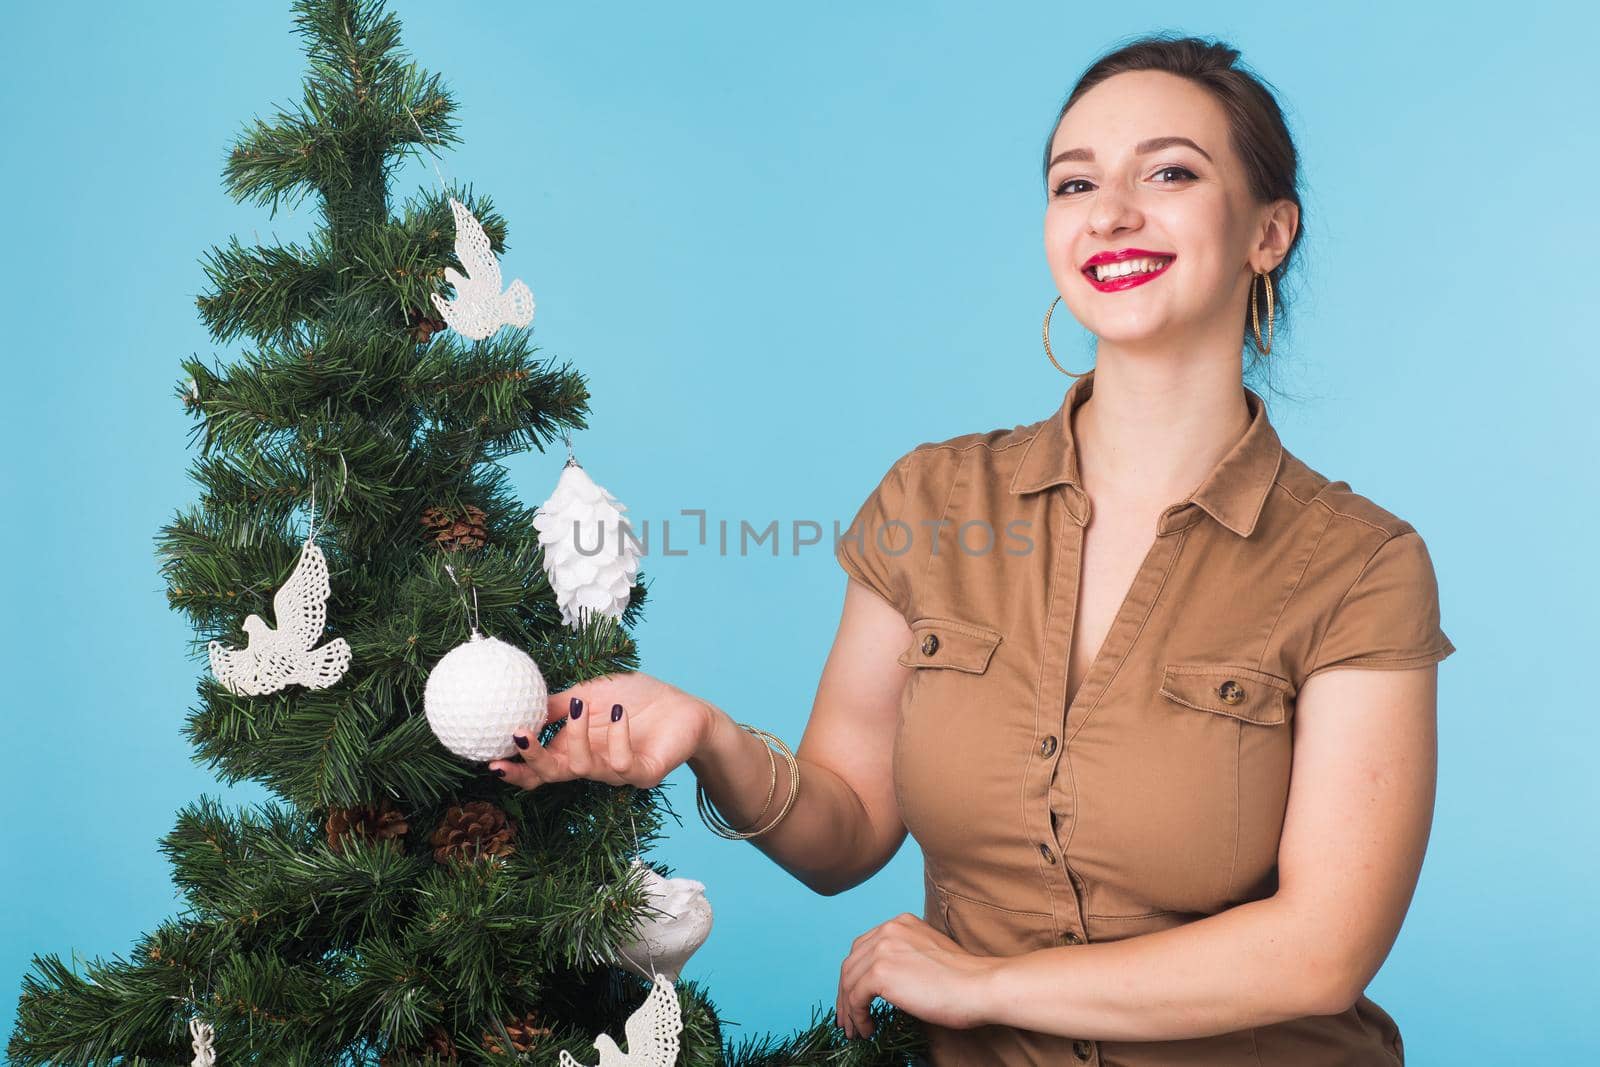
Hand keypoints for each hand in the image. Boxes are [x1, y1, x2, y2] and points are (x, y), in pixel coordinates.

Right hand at [486, 671, 714, 790]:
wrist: (683, 707)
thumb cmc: (635, 699)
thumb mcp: (589, 694)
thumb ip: (556, 706)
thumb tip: (520, 708)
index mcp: (574, 749)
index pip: (540, 768)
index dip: (516, 769)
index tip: (490, 760)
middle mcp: (591, 765)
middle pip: (553, 775)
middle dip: (533, 761)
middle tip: (520, 737)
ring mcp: (616, 772)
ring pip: (584, 768)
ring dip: (576, 736)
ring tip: (580, 708)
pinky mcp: (643, 774)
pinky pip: (621, 763)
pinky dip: (616, 737)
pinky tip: (620, 714)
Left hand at [836, 913, 999, 1039]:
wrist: (979, 986)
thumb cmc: (964, 979)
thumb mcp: (929, 954)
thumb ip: (906, 957)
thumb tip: (888, 982)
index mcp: (900, 923)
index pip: (864, 948)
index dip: (855, 975)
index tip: (855, 997)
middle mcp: (888, 929)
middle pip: (851, 963)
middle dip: (845, 993)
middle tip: (847, 1018)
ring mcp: (882, 949)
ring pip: (848, 981)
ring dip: (848, 1009)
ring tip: (855, 1030)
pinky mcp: (880, 972)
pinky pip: (855, 997)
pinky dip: (857, 1016)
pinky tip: (867, 1029)